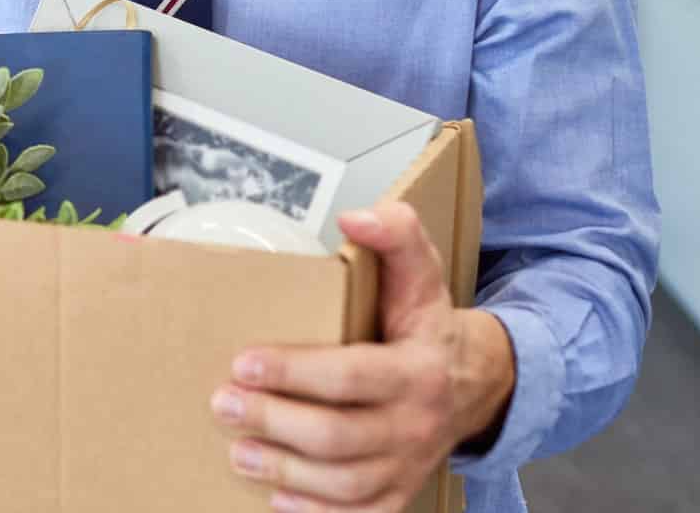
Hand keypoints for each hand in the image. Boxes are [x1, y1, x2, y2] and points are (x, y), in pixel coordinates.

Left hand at [209, 201, 516, 511]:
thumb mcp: (419, 272)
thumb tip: (357, 215)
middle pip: (340, 436)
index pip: (352, 375)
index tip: (244, 362)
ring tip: (238, 451)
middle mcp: (416, 424)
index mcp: (418, 369)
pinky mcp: (398, 493)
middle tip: (224, 404)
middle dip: (275, 422)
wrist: (475, 383)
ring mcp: (408, 465)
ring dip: (285, 472)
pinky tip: (277, 501)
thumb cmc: (426, 325)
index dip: (296, 372)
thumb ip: (396, 234)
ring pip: (345, 483)